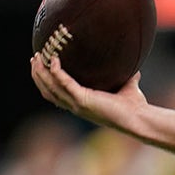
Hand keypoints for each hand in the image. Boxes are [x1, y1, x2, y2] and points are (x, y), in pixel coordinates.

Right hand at [30, 54, 145, 128]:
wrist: (140, 117)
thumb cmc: (135, 106)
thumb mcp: (127, 87)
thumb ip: (128, 78)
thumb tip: (135, 69)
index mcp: (82, 104)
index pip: (56, 94)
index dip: (45, 81)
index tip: (41, 65)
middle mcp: (76, 106)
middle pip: (48, 90)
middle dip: (38, 74)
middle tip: (34, 58)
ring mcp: (78, 105)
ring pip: (51, 88)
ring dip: (41, 72)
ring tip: (37, 57)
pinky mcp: (83, 101)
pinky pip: (64, 84)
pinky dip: (57, 72)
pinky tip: (54, 60)